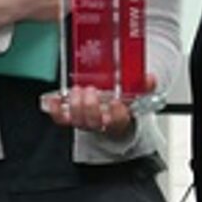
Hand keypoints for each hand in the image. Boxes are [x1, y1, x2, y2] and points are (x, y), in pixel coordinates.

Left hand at [40, 73, 157, 140]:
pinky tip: (53, 99)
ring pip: (77, 121)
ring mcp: (84, 122)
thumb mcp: (136, 94)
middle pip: (94, 122)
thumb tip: (149, 78)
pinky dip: (55, 110)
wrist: (109, 116)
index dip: (117, 113)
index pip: (119, 120)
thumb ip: (143, 86)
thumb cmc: (120, 105)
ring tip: (76, 90)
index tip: (116, 101)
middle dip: (90, 107)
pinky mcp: (71, 119)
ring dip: (75, 105)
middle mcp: (100, 123)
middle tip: (90, 90)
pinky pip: (61, 119)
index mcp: (118, 119)